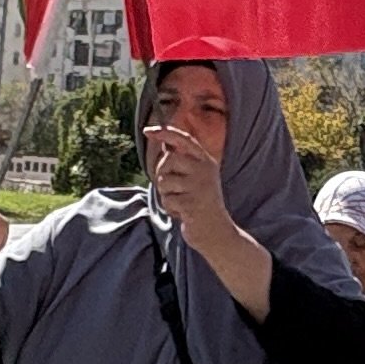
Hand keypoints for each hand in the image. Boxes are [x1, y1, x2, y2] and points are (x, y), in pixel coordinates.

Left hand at [147, 127, 273, 316]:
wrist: (217, 232)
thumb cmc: (201, 204)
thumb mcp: (197, 178)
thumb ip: (183, 162)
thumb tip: (164, 143)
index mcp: (206, 161)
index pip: (185, 139)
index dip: (165, 132)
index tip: (148, 131)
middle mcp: (205, 170)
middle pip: (168, 159)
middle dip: (162, 173)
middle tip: (170, 188)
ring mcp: (199, 187)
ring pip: (164, 181)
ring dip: (166, 194)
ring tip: (180, 202)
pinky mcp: (192, 203)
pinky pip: (167, 200)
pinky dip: (170, 209)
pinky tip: (183, 213)